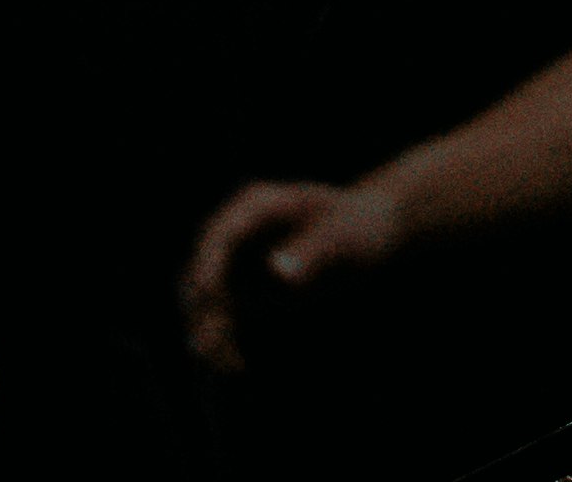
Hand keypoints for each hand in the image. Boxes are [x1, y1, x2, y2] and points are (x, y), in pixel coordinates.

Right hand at [180, 171, 409, 371]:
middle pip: (202, 269)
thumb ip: (310, 251)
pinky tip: (237, 365)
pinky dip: (224, 340)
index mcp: (256, 207)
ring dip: (209, 329)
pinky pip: (224, 318)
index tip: (210, 296)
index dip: (208, 265)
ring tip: (227, 363)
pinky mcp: (246, 292)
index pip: (221, 235)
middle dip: (202, 306)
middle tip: (211, 344)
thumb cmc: (356, 227)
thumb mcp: (340, 236)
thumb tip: (279, 273)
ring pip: (206, 300)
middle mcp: (238, 233)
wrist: (369, 236)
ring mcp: (239, 263)